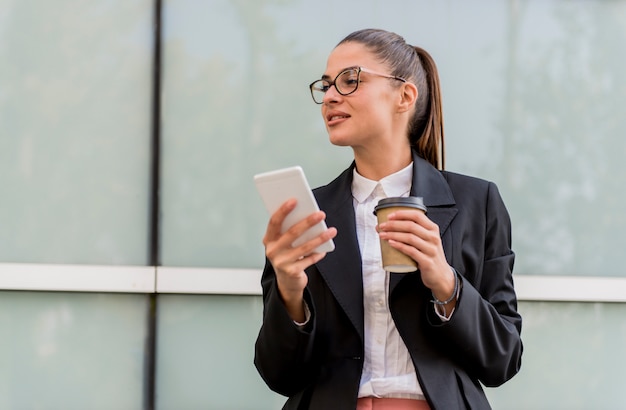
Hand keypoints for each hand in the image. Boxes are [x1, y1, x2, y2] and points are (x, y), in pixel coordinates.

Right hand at [263, 198, 336, 320]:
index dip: (283, 210)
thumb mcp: (284, 243)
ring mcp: (282, 262)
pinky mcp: (292, 271)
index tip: (294, 200)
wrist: (286, 282)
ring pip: (304, 246)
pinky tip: (325, 249)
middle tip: (321, 214)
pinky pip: (309, 259)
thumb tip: (307, 214)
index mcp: (269, 239)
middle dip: (308, 222)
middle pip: (292, 233)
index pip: (274, 222)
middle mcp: (273, 250)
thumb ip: (289, 230)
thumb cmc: (286, 255)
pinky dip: (318, 254)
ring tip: (332, 231)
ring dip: (320, 238)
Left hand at [377, 209, 455, 302]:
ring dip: (393, 234)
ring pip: (409, 238)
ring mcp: (431, 250)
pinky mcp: (427, 261)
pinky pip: (411, 251)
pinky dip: (399, 246)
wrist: (440, 275)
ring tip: (383, 235)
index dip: (402, 214)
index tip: (389, 216)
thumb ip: (412, 232)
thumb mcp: (425, 240)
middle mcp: (433, 237)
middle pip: (411, 226)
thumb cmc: (429, 255)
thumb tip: (388, 225)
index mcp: (433, 229)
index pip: (417, 216)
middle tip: (382, 226)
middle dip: (393, 224)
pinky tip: (391, 243)